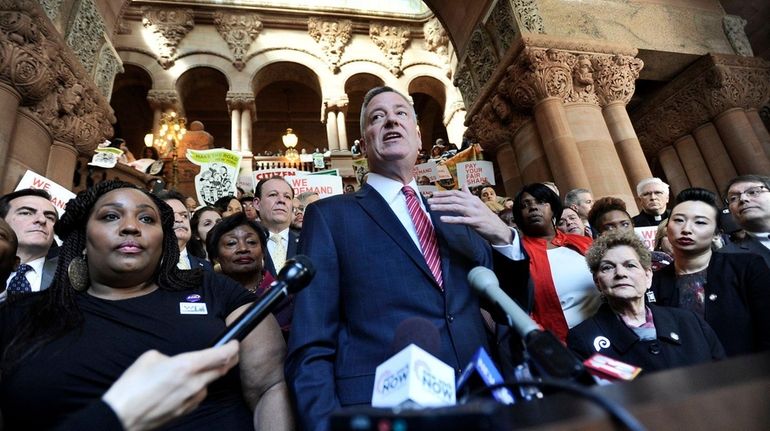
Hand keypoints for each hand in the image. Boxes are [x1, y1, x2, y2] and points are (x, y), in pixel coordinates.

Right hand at [102, 341, 239, 430]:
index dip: (232, 348)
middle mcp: (194, 384)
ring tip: (190, 372)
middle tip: (230, 353)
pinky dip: (195, 389)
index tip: (235, 344)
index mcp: (186, 366)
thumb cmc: (132, 386)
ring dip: (207, 376)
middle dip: (229, 360)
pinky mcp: (186, 411)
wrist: (121, 416)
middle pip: (221, 370)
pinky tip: (179, 388)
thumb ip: (171, 357)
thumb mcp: (150, 358)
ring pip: (208, 384)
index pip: (221, 355)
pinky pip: (197, 396)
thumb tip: (177, 361)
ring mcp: (191, 399)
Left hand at [428, 185, 513, 245]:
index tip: (432, 194)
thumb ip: (468, 194)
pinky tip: (442, 219)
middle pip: (453, 199)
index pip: (455, 193)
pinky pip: (461, 220)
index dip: (443, 193)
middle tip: (429, 201)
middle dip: (440, 200)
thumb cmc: (484, 216)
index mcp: (471, 198)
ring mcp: (474, 212)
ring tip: (432, 208)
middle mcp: (472, 202)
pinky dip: (451, 219)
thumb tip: (464, 184)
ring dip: (443, 207)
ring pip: (456, 207)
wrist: (497, 228)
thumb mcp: (476, 203)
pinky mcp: (475, 221)